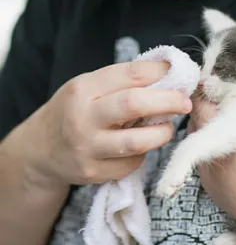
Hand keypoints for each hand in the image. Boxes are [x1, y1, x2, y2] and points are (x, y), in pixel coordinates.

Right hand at [22, 61, 191, 187]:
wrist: (40, 150)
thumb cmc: (72, 111)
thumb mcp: (87, 88)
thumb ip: (120, 82)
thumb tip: (164, 74)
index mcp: (83, 89)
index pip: (129, 74)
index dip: (159, 72)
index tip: (177, 73)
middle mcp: (82, 117)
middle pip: (133, 104)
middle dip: (168, 101)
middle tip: (185, 102)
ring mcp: (87, 148)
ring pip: (137, 141)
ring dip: (161, 133)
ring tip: (168, 127)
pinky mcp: (93, 173)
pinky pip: (132, 163)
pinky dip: (143, 153)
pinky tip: (140, 147)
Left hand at [190, 81, 235, 244]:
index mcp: (211, 134)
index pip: (197, 104)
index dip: (205, 93)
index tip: (214, 88)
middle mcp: (202, 156)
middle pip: (196, 126)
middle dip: (207, 114)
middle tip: (223, 108)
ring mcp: (207, 178)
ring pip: (199, 149)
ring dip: (210, 137)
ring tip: (229, 133)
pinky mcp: (215, 194)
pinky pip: (209, 170)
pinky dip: (217, 160)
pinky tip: (235, 159)